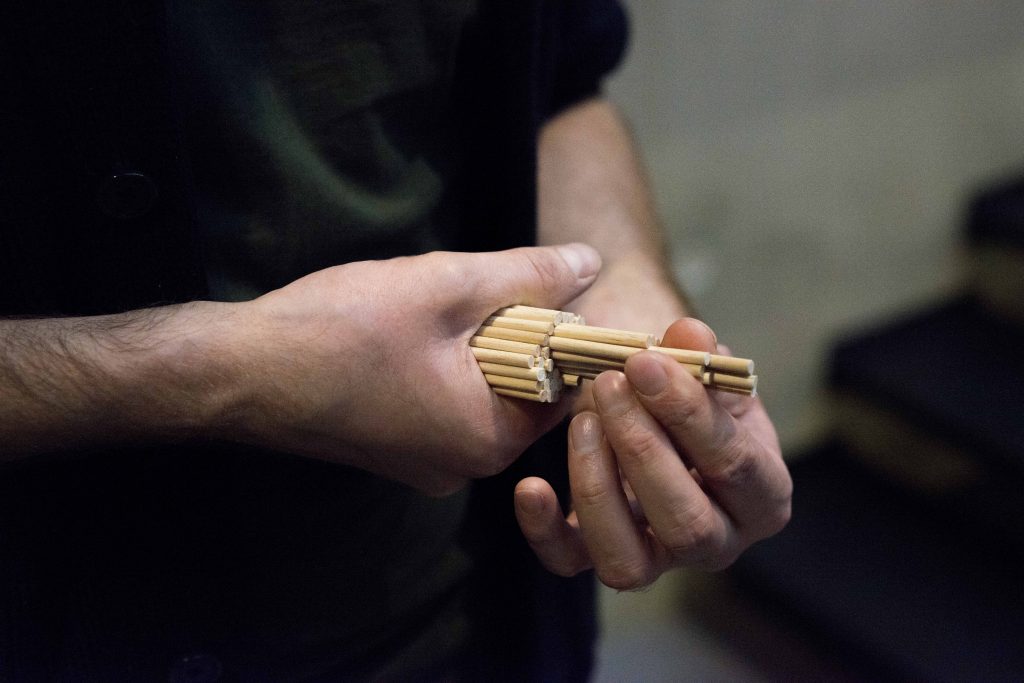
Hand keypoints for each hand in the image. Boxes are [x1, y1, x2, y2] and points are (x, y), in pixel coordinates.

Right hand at [222, 244, 600, 494]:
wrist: (236, 372)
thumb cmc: (340, 330)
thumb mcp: (447, 286)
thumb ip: (527, 275)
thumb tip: (591, 262)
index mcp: (489, 439)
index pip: (565, 384)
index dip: (558, 328)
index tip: (529, 287)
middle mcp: (464, 466)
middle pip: (522, 386)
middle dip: (506, 329)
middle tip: (463, 289)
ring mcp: (424, 463)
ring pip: (478, 388)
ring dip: (467, 341)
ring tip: (420, 307)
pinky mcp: (394, 450)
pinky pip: (442, 400)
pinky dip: (437, 361)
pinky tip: (397, 333)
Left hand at [514, 318, 791, 587]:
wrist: (661, 416)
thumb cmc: (692, 398)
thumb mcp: (703, 372)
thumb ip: (698, 356)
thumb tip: (690, 334)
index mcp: (763, 492)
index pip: (736, 465)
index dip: (689, 413)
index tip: (645, 363)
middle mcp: (719, 541)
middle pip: (687, 523)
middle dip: (641, 449)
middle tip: (608, 385)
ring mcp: (661, 560)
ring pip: (628, 562)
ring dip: (598, 486)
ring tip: (582, 420)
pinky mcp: (605, 557)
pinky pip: (571, 563)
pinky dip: (544, 530)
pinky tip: (530, 486)